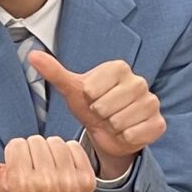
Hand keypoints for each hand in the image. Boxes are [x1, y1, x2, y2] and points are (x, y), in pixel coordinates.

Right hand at [0, 134, 95, 191]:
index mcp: (20, 183)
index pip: (17, 144)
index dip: (15, 154)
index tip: (18, 170)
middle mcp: (46, 185)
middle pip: (36, 141)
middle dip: (33, 150)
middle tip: (33, 169)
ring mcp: (69, 184)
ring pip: (56, 142)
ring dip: (50, 150)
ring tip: (47, 168)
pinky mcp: (87, 182)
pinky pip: (75, 147)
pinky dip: (69, 153)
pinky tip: (63, 169)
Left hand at [26, 51, 164, 178]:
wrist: (108, 132)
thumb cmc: (90, 105)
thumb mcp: (72, 90)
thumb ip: (54, 72)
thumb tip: (32, 54)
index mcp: (119, 68)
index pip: (92, 88)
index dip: (87, 99)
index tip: (91, 99)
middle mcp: (139, 82)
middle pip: (107, 105)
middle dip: (99, 114)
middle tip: (101, 114)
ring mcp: (152, 102)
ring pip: (121, 121)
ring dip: (111, 127)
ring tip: (112, 122)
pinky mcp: (159, 123)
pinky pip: (135, 134)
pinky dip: (125, 137)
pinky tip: (124, 132)